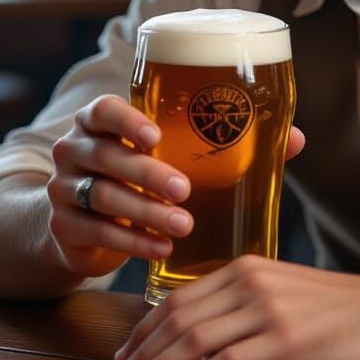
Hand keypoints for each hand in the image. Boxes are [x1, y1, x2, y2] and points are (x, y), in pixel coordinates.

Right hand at [46, 94, 304, 278]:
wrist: (82, 216)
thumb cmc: (144, 169)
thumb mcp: (173, 150)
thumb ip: (229, 141)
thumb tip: (296, 139)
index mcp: (99, 119)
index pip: (103, 110)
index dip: (126, 120)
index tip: (156, 134)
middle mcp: (75, 148)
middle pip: (108, 157)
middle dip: (148, 174)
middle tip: (185, 190)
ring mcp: (64, 189)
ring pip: (104, 197)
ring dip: (147, 213)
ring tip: (184, 226)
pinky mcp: (64, 228)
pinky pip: (98, 233)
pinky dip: (133, 243)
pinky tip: (163, 249)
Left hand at [112, 256, 359, 359]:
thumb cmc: (335, 309)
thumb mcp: (282, 293)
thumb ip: (242, 304)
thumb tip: (200, 332)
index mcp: (247, 268)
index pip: (179, 298)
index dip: (145, 330)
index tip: (126, 354)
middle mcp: (251, 283)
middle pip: (178, 319)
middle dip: (142, 354)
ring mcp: (266, 311)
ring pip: (193, 343)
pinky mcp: (283, 341)